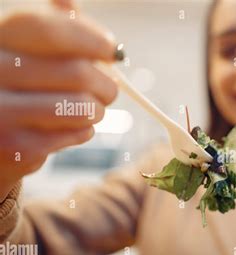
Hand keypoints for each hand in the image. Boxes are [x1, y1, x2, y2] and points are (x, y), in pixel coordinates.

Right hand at [0, 0, 117, 201]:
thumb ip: (50, 25)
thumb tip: (67, 1)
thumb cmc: (20, 87)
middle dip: (107, 83)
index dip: (88, 37)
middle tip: (111, 88)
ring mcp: (0, 112)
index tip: (112, 49)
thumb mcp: (27, 49)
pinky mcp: (16, 147)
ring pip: (81, 107)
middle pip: (75, 72)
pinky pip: (76, 134)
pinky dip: (85, 130)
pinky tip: (73, 126)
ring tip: (93, 108)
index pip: (45, 28)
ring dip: (99, 109)